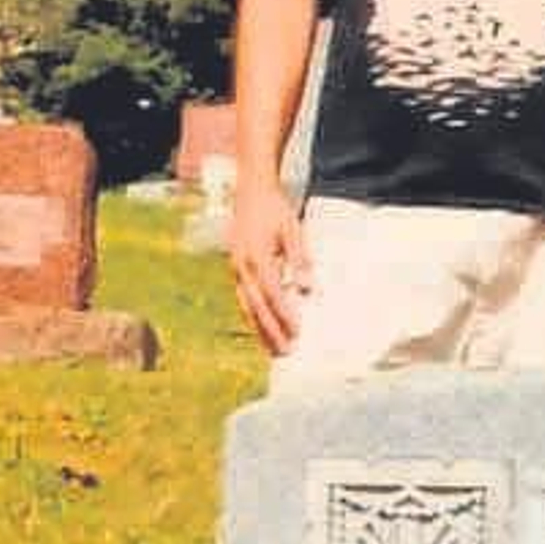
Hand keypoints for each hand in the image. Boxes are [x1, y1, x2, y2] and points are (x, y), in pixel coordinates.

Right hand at [230, 179, 312, 354]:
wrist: (251, 190)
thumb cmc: (275, 209)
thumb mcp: (293, 230)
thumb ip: (300, 259)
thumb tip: (308, 289)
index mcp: (257, 256)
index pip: (272, 292)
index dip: (284, 313)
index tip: (297, 331)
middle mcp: (242, 266)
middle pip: (256, 306)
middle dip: (270, 331)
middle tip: (285, 352)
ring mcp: (236, 268)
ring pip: (246, 306)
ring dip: (259, 329)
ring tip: (272, 351)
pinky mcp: (236, 268)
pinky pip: (243, 298)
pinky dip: (252, 316)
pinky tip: (262, 329)